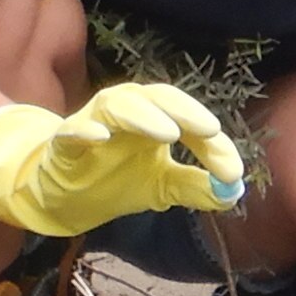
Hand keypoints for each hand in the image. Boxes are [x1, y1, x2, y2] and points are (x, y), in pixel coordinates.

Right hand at [0, 81, 243, 236]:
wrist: (62, 198)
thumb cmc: (113, 180)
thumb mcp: (162, 188)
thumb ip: (196, 187)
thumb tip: (234, 193)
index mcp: (152, 121)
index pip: (186, 117)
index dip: (211, 140)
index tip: (232, 171)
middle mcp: (124, 115)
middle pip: (154, 97)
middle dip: (182, 110)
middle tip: (209, 130)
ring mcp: (92, 126)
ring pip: (115, 104)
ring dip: (142, 114)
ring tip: (168, 133)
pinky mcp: (62, 146)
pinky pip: (71, 131)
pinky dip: (85, 130)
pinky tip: (101, 138)